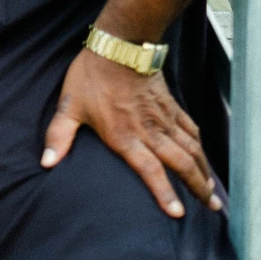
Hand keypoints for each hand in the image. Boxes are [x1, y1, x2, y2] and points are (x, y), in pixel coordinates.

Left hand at [42, 48, 218, 217]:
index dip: (165, 193)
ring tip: (214, 194)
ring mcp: (164, 118)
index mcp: (125, 135)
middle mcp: (150, 130)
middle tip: (212, 209)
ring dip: (205, 172)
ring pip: (192, 150)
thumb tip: (46, 161)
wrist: (120, 45)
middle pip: (182, 164)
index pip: (150, 171)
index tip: (178, 214)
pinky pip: (192, 130)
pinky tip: (205, 159)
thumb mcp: (69, 106)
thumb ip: (59, 136)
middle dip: (197, 188)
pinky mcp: (172, 106)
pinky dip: (202, 147)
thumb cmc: (91, 76)